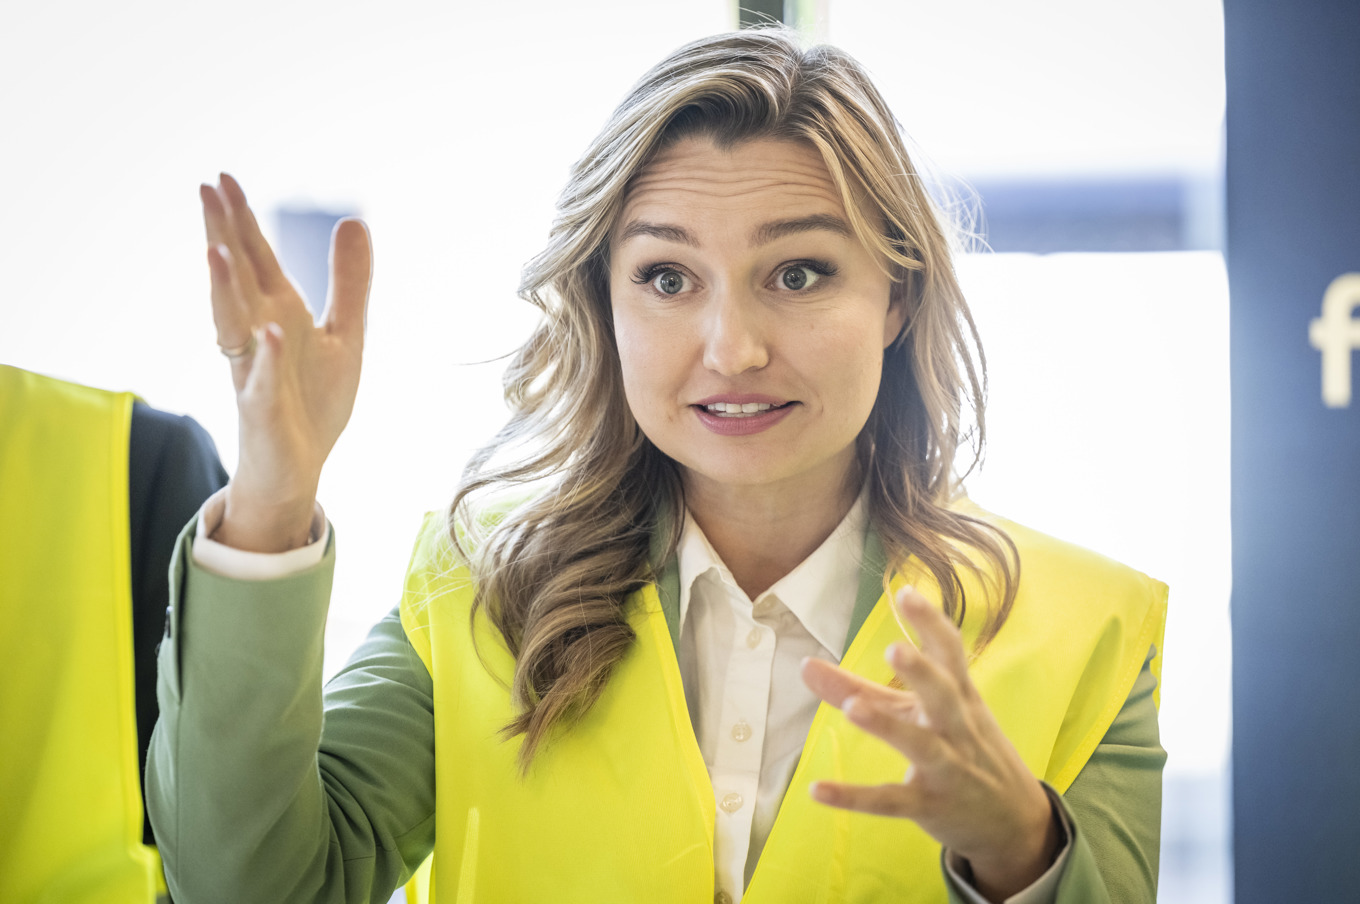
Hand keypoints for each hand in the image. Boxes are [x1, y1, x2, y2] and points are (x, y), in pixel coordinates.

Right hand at [201, 174, 371, 551]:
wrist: (298, 469)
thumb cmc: (312, 403)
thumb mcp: (344, 335)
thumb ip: (348, 283)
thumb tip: (352, 220)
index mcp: (277, 314)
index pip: (255, 260)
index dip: (242, 220)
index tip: (222, 177)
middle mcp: (258, 336)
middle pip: (236, 280)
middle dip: (223, 236)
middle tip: (206, 189)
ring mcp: (256, 373)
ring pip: (233, 326)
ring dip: (225, 290)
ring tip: (216, 251)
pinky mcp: (265, 411)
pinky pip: (264, 382)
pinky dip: (269, 358)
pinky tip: (274, 332)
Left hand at [800, 587, 1060, 902]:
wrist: (1012, 821)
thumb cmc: (962, 749)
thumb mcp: (919, 714)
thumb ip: (860, 688)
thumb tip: (805, 665)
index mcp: (960, 698)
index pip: (951, 654)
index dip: (931, 623)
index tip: (907, 593)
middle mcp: (957, 729)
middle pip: (943, 695)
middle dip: (922, 671)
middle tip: (894, 647)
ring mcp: (947, 769)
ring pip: (920, 746)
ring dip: (889, 726)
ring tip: (855, 708)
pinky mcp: (929, 807)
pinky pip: (891, 801)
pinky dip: (856, 797)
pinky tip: (818, 790)